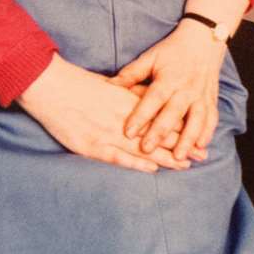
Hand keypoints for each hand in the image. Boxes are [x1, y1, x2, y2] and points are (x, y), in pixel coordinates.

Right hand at [17, 54, 187, 171]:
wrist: (51, 85)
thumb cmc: (79, 85)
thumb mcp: (110, 86)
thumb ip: (129, 94)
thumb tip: (147, 97)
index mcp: (127, 102)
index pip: (161, 117)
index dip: (181, 128)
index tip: (199, 137)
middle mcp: (122, 117)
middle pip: (157, 134)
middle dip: (180, 146)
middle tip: (202, 156)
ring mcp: (107, 132)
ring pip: (142, 147)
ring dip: (165, 157)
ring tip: (185, 165)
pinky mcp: (90, 144)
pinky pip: (117, 156)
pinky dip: (135, 163)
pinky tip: (151, 168)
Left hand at [112, 20, 223, 160]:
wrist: (204, 39)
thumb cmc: (172, 49)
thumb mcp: (151, 57)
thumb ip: (131, 74)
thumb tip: (108, 85)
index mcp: (169, 78)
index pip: (153, 99)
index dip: (141, 116)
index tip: (128, 132)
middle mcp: (186, 88)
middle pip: (173, 113)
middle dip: (160, 133)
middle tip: (147, 150)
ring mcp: (201, 95)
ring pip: (196, 120)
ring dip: (188, 139)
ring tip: (178, 157)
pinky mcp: (211, 99)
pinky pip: (212, 118)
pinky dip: (207, 133)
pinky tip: (201, 147)